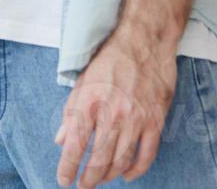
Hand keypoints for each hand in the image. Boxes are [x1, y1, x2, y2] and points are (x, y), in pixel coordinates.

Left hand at [54, 34, 176, 186]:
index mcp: (90, 103)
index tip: (63, 180)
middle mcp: (112, 114)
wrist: (145, 41)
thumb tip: (60, 140)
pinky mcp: (155, 121)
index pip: (74, 145)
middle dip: (88, 179)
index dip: (67, 168)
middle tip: (83, 185)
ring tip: (101, 180)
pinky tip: (127, 174)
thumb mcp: (82, 81)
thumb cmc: (111, 59)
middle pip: (98, 160)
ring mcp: (136, 119)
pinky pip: (146, 155)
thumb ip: (71, 112)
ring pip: (121, 160)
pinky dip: (136, 170)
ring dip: (109, 176)